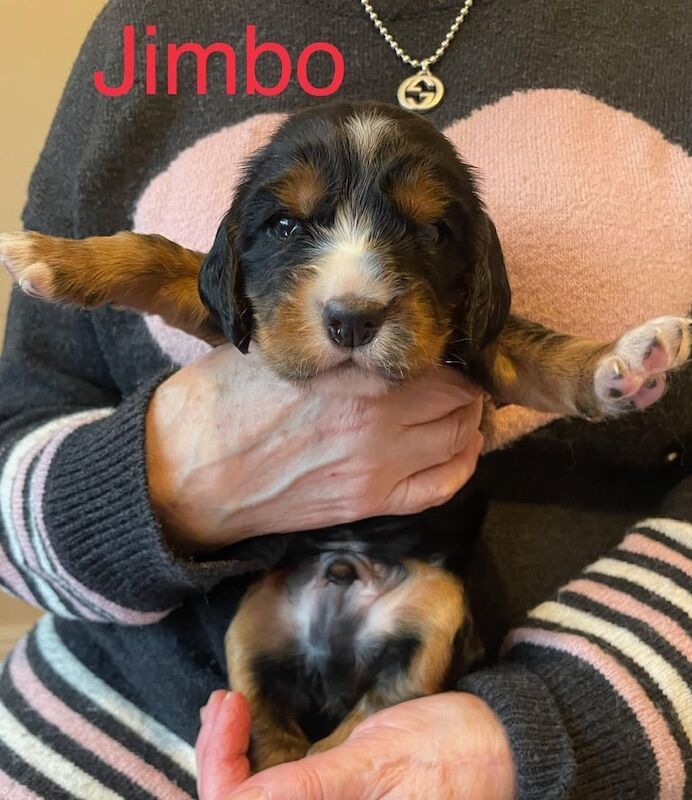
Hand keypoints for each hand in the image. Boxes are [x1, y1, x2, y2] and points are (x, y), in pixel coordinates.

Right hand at [146, 345, 483, 551]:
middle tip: (458, 378)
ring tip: (462, 410)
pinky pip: (438, 490)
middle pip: (459, 401)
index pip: (439, 362)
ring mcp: (376, 470)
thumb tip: (370, 325)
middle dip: (466, 387)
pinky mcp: (366, 504)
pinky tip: (463, 451)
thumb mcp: (276, 346)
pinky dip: (461, 467)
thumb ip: (334, 340)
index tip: (446, 350)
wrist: (186, 472)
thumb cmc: (221, 399)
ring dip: (468, 423)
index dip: (451, 354)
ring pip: (458, 443)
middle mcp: (378, 423)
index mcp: (356, 376)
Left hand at [195, 690, 515, 799]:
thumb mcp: (377, 761)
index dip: (222, 771)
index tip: (230, 708)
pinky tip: (244, 725)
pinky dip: (250, 757)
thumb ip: (312, 790)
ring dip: (228, 757)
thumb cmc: (448, 753)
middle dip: (219, 759)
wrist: (498, 746)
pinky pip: (275, 791)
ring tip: (226, 708)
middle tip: (223, 701)